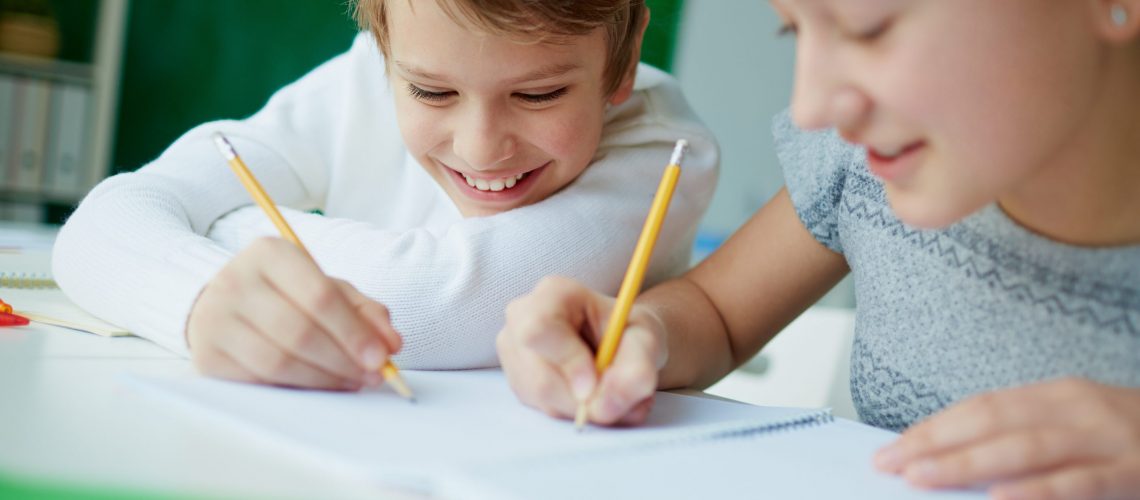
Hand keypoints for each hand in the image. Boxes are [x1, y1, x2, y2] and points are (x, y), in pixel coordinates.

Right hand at [187, 237, 401, 389]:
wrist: (222, 303)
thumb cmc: (285, 295)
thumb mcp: (326, 287)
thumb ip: (365, 311)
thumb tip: (392, 344)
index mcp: (269, 253)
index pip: (319, 296)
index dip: (354, 332)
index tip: (382, 357)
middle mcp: (235, 281)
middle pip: (300, 332)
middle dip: (344, 360)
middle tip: (373, 376)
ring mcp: (214, 320)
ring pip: (279, 361)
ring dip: (324, 380)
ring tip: (352, 383)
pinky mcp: (207, 356)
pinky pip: (259, 382)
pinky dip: (297, 390)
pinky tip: (321, 387)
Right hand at [496, 276, 665, 425]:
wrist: (621, 344)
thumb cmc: (629, 333)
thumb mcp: (648, 342)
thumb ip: (636, 370)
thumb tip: (605, 407)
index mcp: (553, 294)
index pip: (540, 329)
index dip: (568, 362)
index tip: (596, 384)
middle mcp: (521, 320)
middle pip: (540, 377)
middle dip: (583, 399)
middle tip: (617, 398)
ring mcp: (514, 353)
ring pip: (542, 399)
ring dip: (584, 408)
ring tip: (613, 393)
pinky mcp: (517, 382)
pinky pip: (544, 411)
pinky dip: (576, 413)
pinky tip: (593, 397)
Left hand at [874, 378, 1139, 498]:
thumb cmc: (1133, 439)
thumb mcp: (1078, 426)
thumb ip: (1027, 437)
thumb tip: (958, 459)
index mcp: (1056, 394)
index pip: (980, 407)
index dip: (934, 426)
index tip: (892, 446)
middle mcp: (1075, 407)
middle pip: (990, 422)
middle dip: (934, 444)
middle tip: (887, 464)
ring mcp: (1106, 438)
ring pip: (1023, 448)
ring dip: (967, 464)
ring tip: (922, 478)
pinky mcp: (1133, 471)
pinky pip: (1078, 482)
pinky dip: (1036, 492)